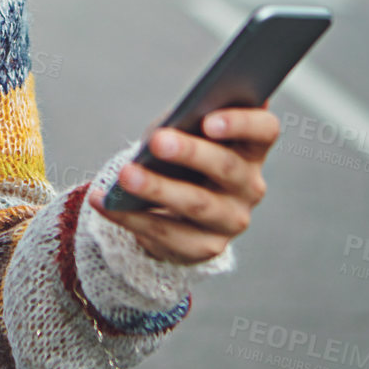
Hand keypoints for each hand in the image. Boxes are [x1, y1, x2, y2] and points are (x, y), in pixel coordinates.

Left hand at [86, 105, 279, 264]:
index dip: (241, 123)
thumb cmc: (182, 157)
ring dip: (158, 188)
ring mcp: (231, 220)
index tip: (208, 119)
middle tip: (157, 141)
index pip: (264, 130)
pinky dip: (130, 216)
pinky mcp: (206, 248)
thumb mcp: (185, 133)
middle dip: (191, 153)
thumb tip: (170, 122)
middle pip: (226, 166)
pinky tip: (105, 201)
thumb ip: (186, 121)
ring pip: (196, 204)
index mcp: (252, 148)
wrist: (177, 209)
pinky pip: (166, 232)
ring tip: (125, 175)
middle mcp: (250, 186)